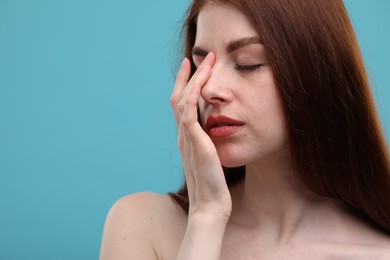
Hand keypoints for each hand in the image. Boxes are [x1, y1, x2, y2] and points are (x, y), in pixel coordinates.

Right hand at [170, 52, 231, 222]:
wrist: (210, 206)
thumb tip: (216, 133)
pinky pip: (189, 112)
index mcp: (186, 139)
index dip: (186, 86)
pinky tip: (201, 80)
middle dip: (189, 76)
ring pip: (183, 100)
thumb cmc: (213, 186)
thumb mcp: (211, 160)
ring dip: (194, 78)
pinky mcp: (194, 143)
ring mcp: (186, 138)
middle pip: (179, 98)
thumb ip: (208, 145)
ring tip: (206, 61)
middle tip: (199, 57)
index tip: (194, 69)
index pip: (182, 106)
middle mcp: (183, 136)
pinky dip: (193, 94)